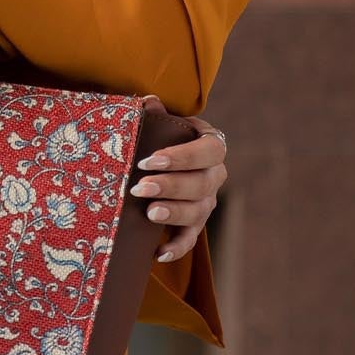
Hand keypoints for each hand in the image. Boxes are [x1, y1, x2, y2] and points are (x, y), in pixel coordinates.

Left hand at [129, 96, 227, 264]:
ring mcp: (207, 200)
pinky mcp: (195, 223)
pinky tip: (159, 253)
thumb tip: (148, 101)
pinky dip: (177, 247)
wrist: (163, 158)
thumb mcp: (159, 123)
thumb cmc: (160, 136)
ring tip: (149, 213)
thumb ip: (154, 114)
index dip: (182, 157)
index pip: (208, 150)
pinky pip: (191, 238)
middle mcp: (215, 174)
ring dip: (174, 213)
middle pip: (202, 184)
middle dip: (171, 186)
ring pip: (199, 211)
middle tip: (139, 188)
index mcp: (211, 144)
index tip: (150, 161)